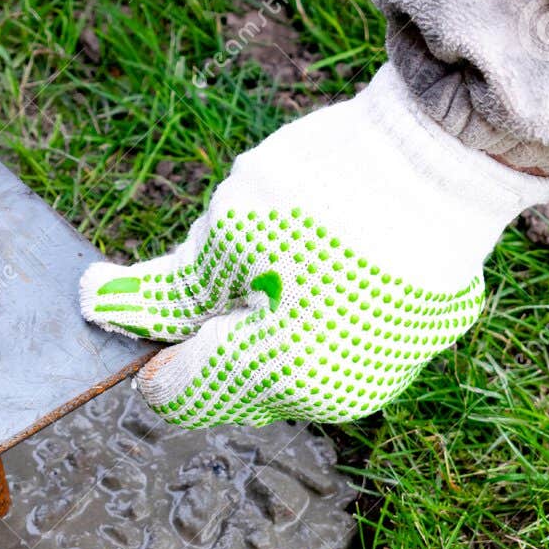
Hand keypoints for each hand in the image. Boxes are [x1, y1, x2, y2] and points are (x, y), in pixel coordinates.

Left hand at [80, 65, 548, 426]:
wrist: (446, 151)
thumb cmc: (326, 189)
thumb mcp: (224, 232)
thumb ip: (162, 288)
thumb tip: (101, 307)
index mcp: (272, 375)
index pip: (183, 395)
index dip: (153, 351)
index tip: (144, 302)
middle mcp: (329, 396)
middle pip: (237, 387)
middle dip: (214, 336)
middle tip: (223, 261)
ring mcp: (381, 376)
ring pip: (291, 371)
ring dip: (269, 328)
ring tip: (285, 253)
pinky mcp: (417, 346)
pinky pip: (344, 345)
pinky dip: (322, 315)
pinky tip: (331, 259)